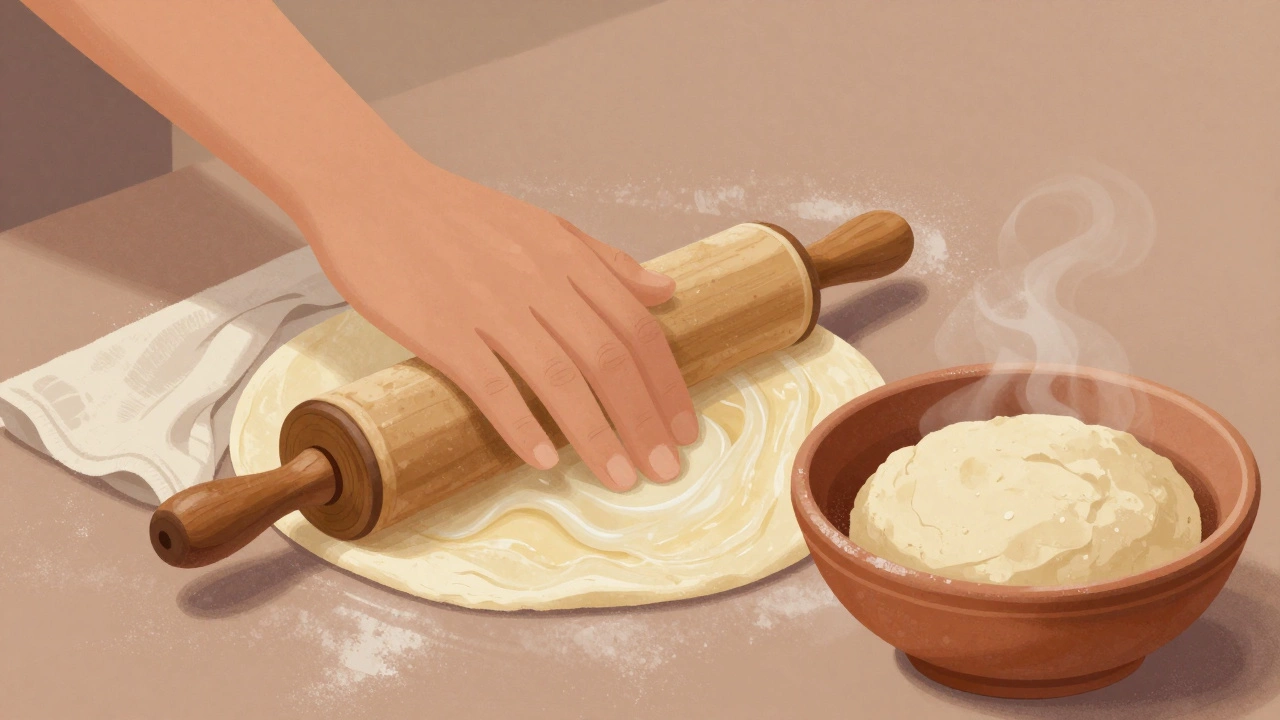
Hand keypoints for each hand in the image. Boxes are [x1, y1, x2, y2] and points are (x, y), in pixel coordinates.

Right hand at [297, 152, 698, 490]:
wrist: (368, 190)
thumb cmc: (454, 214)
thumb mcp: (540, 223)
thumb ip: (604, 260)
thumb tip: (666, 290)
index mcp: (565, 254)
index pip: (635, 327)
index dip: (667, 384)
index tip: (685, 430)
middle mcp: (536, 279)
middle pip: (608, 358)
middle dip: (644, 420)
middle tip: (666, 470)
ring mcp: (487, 304)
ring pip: (559, 377)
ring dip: (596, 434)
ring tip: (621, 477)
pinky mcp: (440, 327)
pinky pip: (489, 383)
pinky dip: (520, 423)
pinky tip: (543, 459)